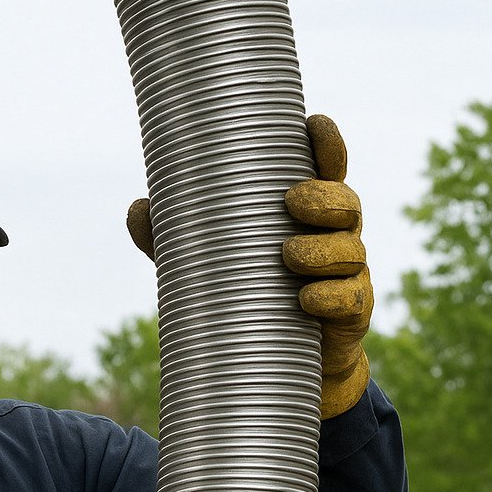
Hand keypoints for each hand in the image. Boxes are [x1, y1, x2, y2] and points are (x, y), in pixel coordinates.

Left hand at [125, 113, 372, 419]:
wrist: (285, 367)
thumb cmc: (252, 296)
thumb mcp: (211, 264)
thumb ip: (178, 238)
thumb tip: (138, 208)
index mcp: (310, 214)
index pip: (328, 170)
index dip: (328, 146)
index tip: (314, 124)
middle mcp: (337, 237)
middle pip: (347, 203)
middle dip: (324, 198)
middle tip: (291, 201)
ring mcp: (349, 276)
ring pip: (350, 251)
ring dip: (322, 250)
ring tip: (288, 256)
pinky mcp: (353, 315)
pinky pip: (350, 300)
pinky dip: (328, 298)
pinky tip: (305, 300)